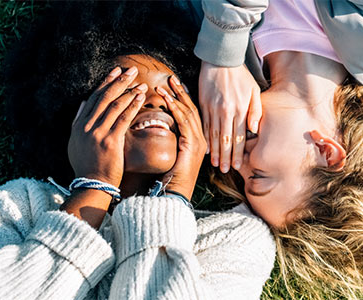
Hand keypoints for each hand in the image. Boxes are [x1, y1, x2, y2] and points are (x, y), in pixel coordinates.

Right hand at [68, 66, 147, 186]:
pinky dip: (133, 105)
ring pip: (115, 105)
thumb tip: (84, 103)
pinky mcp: (111, 141)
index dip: (105, 83)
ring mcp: (98, 133)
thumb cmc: (87, 165)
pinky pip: (124, 118)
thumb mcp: (76, 142)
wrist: (92, 184)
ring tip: (141, 83)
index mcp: (79, 125)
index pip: (94, 97)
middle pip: (105, 97)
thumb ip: (79, 121)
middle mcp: (87, 126)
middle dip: (119, 81)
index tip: (116, 71)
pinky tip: (141, 97)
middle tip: (131, 70)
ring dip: (129, 91)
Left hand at [156, 75, 206, 200]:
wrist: (174, 194)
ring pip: (188, 113)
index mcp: (197, 142)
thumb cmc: (169, 179)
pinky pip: (184, 122)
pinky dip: (174, 109)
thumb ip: (171, 142)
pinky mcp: (192, 145)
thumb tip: (160, 129)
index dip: (184, 99)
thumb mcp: (171, 156)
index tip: (176, 86)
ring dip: (176, 97)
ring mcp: (199, 142)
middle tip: (172, 78)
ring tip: (166, 84)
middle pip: (193, 110)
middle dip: (181, 93)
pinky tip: (167, 99)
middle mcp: (202, 140)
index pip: (192, 115)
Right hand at [199, 61, 260, 172]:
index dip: (237, 153)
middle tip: (224, 170)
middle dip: (225, 157)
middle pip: (225, 140)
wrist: (221, 59)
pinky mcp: (203, 104)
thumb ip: (255, 111)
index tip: (237, 165)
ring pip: (213, 135)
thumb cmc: (241, 76)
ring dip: (214, 151)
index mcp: (239, 110)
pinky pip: (203, 125)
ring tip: (215, 164)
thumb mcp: (254, 91)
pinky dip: (205, 138)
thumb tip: (254, 130)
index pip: (239, 137)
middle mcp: (225, 112)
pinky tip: (205, 148)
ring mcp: (213, 109)